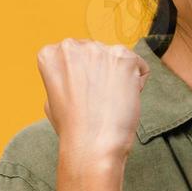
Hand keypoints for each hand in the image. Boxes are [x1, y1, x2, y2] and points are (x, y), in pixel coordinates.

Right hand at [36, 39, 150, 163]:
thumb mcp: (52, 97)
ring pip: (119, 59)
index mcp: (51, 54)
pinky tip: (123, 99)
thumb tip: (78, 71)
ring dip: (120, 77)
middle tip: (97, 99)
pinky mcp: (124, 58)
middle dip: (102, 73)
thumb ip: (64, 76)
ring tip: (109, 100)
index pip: (76, 54)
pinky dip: (138, 82)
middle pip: (98, 54)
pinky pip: (140, 66)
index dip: (83, 77)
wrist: (92, 144)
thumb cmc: (73, 127)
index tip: (80, 94)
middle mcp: (72, 46)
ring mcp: (99, 50)